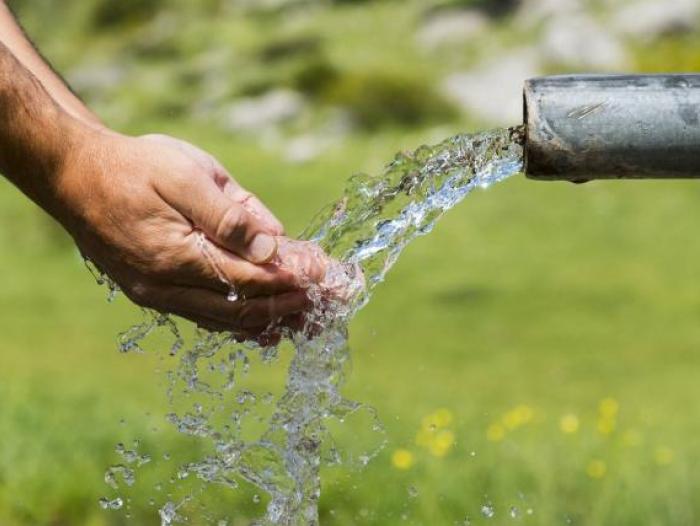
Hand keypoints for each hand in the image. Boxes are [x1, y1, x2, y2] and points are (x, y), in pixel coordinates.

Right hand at [52, 129, 323, 338]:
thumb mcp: (186, 174)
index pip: (250, 280)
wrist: (75, 176)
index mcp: (176, 256)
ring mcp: (158, 296)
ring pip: (226, 321)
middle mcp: (166, 288)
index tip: (327, 276)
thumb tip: (273, 247)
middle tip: (331, 301)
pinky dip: (241, 322)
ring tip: (310, 316)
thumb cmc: (134, 166)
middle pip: (243, 309)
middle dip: (291, 304)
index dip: (293, 280)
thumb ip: (230, 215)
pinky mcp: (154, 294)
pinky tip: (268, 325)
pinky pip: (206, 318)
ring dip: (271, 318)